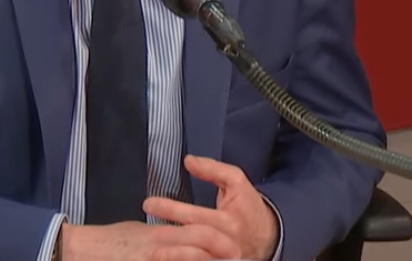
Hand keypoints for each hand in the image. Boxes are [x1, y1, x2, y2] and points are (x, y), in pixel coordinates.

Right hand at [60, 219, 242, 260]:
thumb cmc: (110, 241)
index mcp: (160, 236)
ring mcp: (152, 259)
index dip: (219, 240)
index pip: (198, 232)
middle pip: (199, 247)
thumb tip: (178, 238)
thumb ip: (161, 235)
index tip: (234, 249)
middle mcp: (159, 248)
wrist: (81, 250)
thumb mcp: (139, 233)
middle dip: (220, 255)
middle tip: (237, 257)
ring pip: (186, 259)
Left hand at [143, 155, 279, 260]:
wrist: (267, 236)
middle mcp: (225, 244)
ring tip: (150, 248)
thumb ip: (213, 169)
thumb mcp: (236, 182)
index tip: (149, 203)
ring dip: (171, 253)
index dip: (171, 209)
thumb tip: (188, 161)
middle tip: (143, 227)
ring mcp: (221, 259)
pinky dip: (182, 259)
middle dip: (165, 234)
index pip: (195, 216)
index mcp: (228, 222)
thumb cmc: (247, 206)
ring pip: (194, 258)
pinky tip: (164, 256)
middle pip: (190, 240)